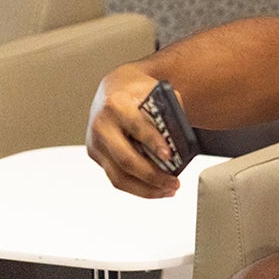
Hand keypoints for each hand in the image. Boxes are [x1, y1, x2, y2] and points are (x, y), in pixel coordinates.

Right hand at [86, 68, 183, 198]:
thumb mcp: (157, 92)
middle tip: (174, 182)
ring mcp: (96, 143)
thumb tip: (182, 142)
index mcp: (116, 104)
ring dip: (146, 188)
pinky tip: (156, 189)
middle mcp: (101, 125)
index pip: (136, 127)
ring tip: (169, 190)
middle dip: (152, 175)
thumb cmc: (139, 91)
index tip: (170, 155)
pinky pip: (116, 178)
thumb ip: (170, 112)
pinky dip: (138, 188)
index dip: (154, 142)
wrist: (114, 88)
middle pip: (125, 159)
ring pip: (118, 176)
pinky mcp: (96, 155)